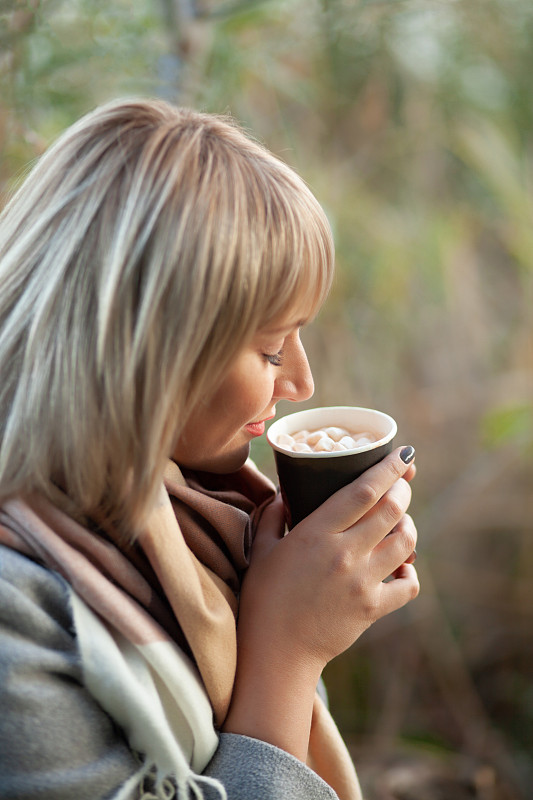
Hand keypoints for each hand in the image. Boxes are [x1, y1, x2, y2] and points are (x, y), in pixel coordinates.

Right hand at [223, 447, 418, 757]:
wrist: (275, 652)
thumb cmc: (263, 598)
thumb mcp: (264, 549)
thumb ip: (275, 515)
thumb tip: (285, 493)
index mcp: (316, 533)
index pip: (363, 491)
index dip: (388, 469)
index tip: (403, 454)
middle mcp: (345, 553)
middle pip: (392, 510)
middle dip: (403, 488)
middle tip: (403, 481)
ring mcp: (362, 582)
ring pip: (406, 542)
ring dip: (409, 525)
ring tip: (401, 521)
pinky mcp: (373, 608)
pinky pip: (409, 584)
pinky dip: (410, 571)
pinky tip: (401, 565)